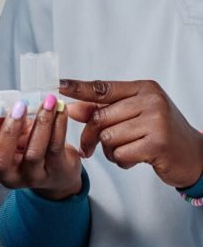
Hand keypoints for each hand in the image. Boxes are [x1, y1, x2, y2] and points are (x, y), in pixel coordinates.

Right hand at [0, 95, 82, 198]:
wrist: (60, 176)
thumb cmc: (31, 151)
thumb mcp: (15, 137)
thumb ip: (3, 122)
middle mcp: (10, 175)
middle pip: (1, 159)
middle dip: (9, 130)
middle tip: (18, 106)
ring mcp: (33, 176)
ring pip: (34, 152)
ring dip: (41, 123)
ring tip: (47, 102)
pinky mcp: (57, 171)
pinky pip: (56, 146)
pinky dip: (58, 124)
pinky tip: (60, 110)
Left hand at [59, 79, 202, 189]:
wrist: (194, 156)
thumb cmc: (160, 133)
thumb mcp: (134, 116)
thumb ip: (105, 110)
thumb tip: (73, 108)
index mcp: (144, 89)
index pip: (103, 88)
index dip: (78, 88)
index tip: (58, 85)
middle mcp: (151, 100)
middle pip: (100, 117)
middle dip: (91, 136)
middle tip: (89, 148)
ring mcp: (156, 121)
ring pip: (108, 137)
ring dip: (110, 151)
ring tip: (128, 150)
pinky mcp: (158, 143)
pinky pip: (120, 154)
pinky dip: (122, 160)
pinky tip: (136, 159)